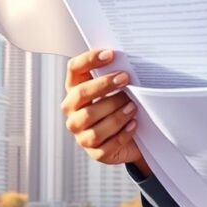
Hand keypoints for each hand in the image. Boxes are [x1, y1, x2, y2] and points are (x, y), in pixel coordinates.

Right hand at [62, 49, 146, 170]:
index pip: (74, 68)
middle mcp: (73, 111)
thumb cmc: (122, 107)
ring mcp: (81, 134)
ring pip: (92, 120)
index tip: (110, 54)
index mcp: (75, 89)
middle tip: (125, 78)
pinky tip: (134, 125)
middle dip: (104, 85)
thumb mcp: (117, 90)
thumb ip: (116, 76)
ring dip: (115, 111)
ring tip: (133, 105)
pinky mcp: (95, 152)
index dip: (89, 59)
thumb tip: (127, 61)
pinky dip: (122, 133)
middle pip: (80, 94)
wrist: (134, 139)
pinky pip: (107, 143)